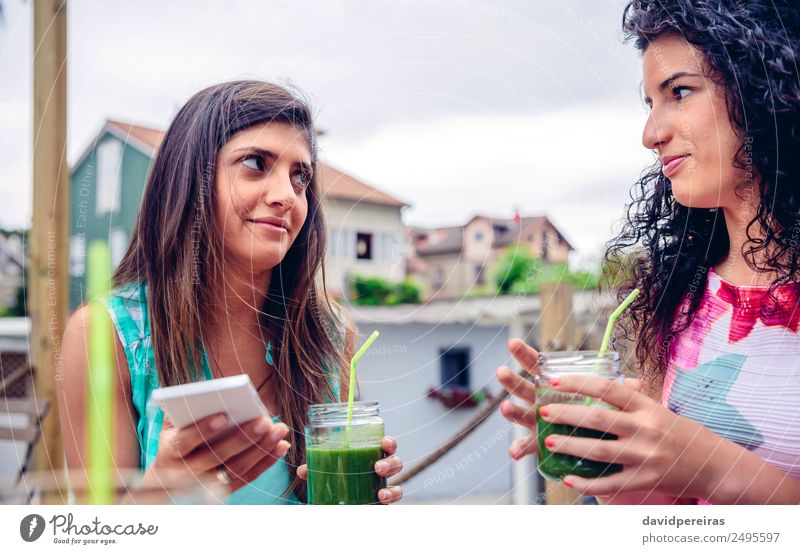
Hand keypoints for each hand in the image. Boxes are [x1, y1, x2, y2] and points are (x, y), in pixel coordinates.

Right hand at [142, 413, 290, 493]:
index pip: (185, 441)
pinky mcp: (223, 491)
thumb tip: (211, 394)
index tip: (224, 416)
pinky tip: (281, 447)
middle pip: (216, 456)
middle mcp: (185, 472)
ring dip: (260, 450)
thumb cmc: (176, 439)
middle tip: (265, 422)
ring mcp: (205, 485)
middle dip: (242, 438)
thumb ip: (186, 409)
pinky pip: (247, 477)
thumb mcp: (173, 424)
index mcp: (169, 451)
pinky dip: (266, 462)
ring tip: (279, 431)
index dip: (203, 430)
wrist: (166, 481)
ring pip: (235, 469)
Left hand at [297, 436, 403, 503]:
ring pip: (398, 486)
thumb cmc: (337, 478)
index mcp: (371, 456)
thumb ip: (317, 467)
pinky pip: (392, 504)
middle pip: (396, 463)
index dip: (390, 443)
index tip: (384, 443)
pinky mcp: (382, 505)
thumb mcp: (327, 470)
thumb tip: (303, 470)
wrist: (336, 504)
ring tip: (381, 493)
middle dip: (390, 464)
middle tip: (378, 467)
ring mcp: (383, 489)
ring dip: (392, 489)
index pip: (387, 446)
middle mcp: (381, 472)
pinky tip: (381, 502)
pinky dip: (389, 501)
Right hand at [495, 339, 642, 460]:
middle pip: (524, 388)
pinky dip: (521, 449)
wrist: (598, 447)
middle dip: (510, 380)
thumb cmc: (600, 417)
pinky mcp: (540, 444)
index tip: (512, 343)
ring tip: (505, 408)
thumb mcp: (611, 402)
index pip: (539, 367)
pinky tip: (514, 453)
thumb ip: (622, 393)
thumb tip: (638, 383)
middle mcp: (542, 402)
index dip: (525, 355)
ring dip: (512, 412)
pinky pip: (529, 447)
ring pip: (522, 415)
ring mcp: (538, 423)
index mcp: (556, 387)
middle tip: (501, 371)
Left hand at [539, 374, 719, 499]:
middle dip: (566, 415)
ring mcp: (645, 456)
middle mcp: (645, 428)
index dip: (578, 383)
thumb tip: (605, 383)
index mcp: (646, 406)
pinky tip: (568, 479)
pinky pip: (610, 484)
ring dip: (571, 446)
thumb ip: (631, 399)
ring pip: (599, 451)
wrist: (713, 464)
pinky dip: (587, 484)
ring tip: (549, 441)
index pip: (607, 388)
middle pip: (598, 419)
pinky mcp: (645, 480)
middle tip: (543, 412)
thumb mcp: (657, 409)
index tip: (554, 381)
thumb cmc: (679, 433)